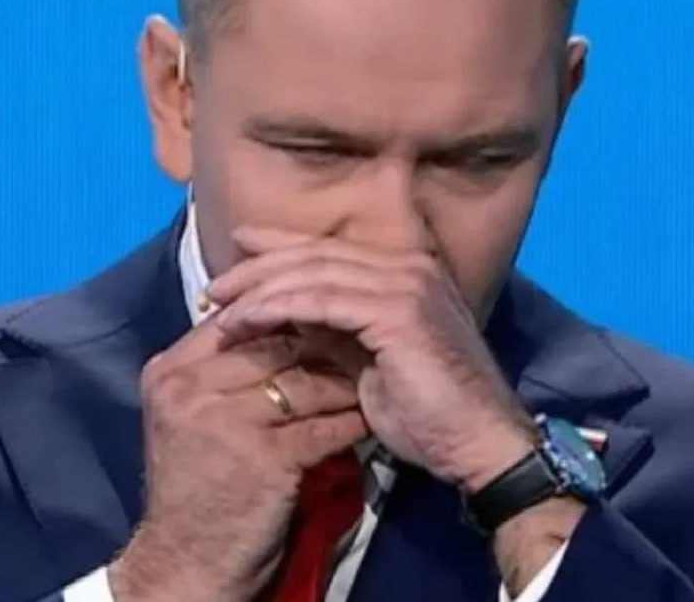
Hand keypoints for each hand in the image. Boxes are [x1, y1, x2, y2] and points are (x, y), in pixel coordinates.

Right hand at [109, 321, 367, 601]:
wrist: (186, 561)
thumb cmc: (196, 487)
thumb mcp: (190, 416)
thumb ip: (223, 371)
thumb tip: (286, 322)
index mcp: (169, 370)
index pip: (239, 317)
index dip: (287, 312)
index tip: (326, 314)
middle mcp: (189, 387)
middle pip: (275, 344)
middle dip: (323, 341)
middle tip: (362, 338)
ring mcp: (222, 420)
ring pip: (303, 381)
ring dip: (343, 381)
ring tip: (371, 376)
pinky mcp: (261, 457)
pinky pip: (322, 426)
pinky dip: (350, 421)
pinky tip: (368, 418)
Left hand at [207, 227, 534, 491]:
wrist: (479, 444)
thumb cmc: (430, 415)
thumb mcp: (371, 365)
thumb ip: (336, 333)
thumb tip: (291, 318)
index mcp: (408, 273)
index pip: (331, 249)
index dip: (279, 249)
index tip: (236, 255)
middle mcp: (409, 267)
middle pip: (316, 253)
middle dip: (258, 266)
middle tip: (215, 285)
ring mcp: (405, 284)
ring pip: (312, 272)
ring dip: (258, 288)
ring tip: (218, 306)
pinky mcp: (396, 311)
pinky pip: (319, 300)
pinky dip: (276, 308)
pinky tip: (245, 321)